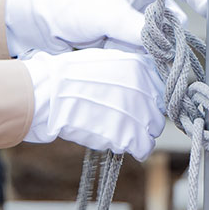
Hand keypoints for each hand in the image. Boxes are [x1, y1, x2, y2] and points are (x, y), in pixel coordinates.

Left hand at [4, 0, 207, 56]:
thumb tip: (162, 48)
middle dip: (180, 36)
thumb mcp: (107, 14)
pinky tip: (156, 77)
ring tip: (174, 69)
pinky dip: (150, 66)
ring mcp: (132, 30)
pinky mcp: (123, 49)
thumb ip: (136, 29)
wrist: (42, 24)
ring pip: (159, 43)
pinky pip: (144, 58)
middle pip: (170, 21)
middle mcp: (140, 8)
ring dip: (165, 55)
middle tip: (186, 52)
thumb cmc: (74, 6)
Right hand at [20, 47, 166, 160]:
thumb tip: (143, 84)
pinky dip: (135, 149)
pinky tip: (121, 143)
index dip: (150, 98)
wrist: (48, 96)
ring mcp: (137, 112)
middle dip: (144, 116)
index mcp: (139, 66)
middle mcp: (143, 88)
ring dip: (139, 132)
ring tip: (119, 130)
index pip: (160, 87)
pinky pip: (144, 147)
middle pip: (158, 110)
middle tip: (124, 118)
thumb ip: (129, 71)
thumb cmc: (68, 77)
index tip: (139, 103)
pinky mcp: (128, 135)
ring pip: (153, 130)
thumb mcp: (104, 60)